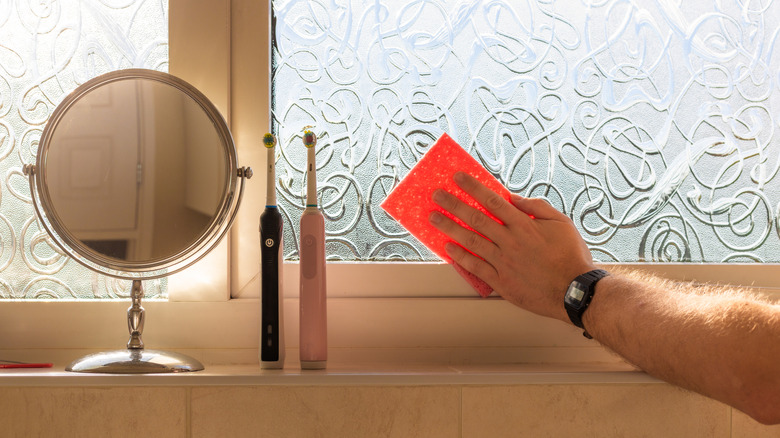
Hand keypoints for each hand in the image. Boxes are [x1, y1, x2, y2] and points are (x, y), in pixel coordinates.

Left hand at [429, 172, 595, 321]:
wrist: (575, 291)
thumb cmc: (571, 256)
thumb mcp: (562, 223)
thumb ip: (538, 207)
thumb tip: (515, 197)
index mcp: (524, 225)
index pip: (493, 201)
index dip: (473, 188)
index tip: (458, 178)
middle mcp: (510, 241)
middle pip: (476, 218)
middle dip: (453, 204)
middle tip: (436, 195)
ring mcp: (504, 262)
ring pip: (470, 241)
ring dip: (449, 227)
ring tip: (433, 218)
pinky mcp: (501, 282)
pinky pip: (475, 267)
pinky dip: (459, 257)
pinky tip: (447, 248)